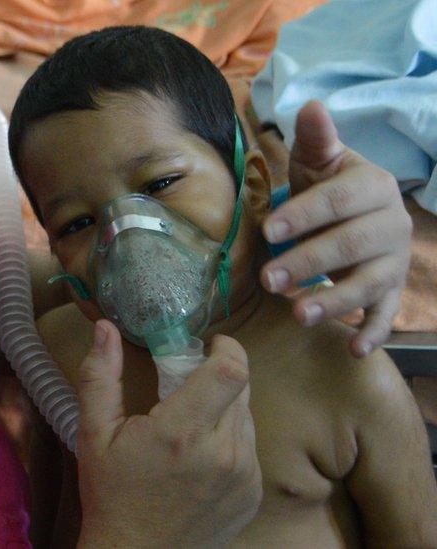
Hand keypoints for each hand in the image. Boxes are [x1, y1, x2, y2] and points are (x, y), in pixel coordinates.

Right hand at [75, 321, 260, 546]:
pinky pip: (249, 447)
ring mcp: (244, 476)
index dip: (228, 347)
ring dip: (224, 407)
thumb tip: (105, 327)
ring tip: (189, 424)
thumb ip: (100, 377)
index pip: (231, 371)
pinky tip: (198, 457)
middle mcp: (223, 454)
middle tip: (186, 383)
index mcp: (181, 434)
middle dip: (217, 375)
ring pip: (246, 417)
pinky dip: (229, 439)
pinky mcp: (252, 494)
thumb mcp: (93, 434)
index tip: (211, 342)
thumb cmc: (110, 494)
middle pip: (241, 388)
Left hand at [261, 101, 411, 356]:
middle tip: (268, 279)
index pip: (337, 201)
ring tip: (299, 315)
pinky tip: (355, 351)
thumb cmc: (328, 186)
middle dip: (309, 262)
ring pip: (369, 283)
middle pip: (350, 245)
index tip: (268, 228)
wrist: (358, 212)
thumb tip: (309, 105)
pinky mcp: (391, 291)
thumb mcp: (321, 161)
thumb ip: (316, 139)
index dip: (304, 214)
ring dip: (336, 301)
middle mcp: (391, 224)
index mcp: (373, 186)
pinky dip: (373, 333)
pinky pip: (386, 314)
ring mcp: (394, 261)